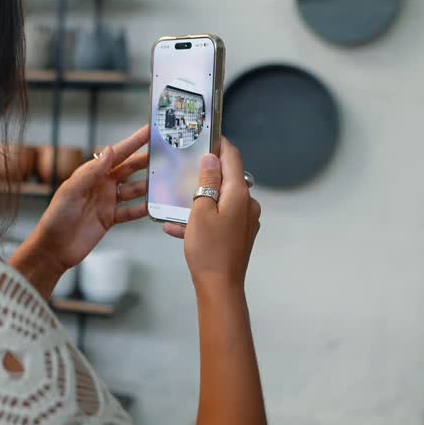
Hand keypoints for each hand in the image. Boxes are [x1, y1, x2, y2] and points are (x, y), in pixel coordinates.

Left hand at [11, 125, 150, 297]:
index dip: (134, 142)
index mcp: (91, 173)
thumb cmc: (56, 218)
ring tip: (167, 179)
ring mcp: (107, 201)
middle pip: (129, 169)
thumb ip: (92, 172)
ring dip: (149, 185)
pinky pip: (131, 211)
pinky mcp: (110, 218)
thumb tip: (110, 150)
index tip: (149, 131)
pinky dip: (144, 209)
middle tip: (167, 152)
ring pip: (134, 189)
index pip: (117, 154)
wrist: (54, 249)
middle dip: (147, 160)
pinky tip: (156, 206)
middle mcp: (101, 185)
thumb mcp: (71, 191)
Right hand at [163, 137, 260, 290]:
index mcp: (239, 194)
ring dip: (200, 200)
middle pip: (227, 179)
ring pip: (221, 200)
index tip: (207, 137)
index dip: (220, 145)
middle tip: (185, 171)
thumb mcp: (200, 211)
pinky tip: (178, 227)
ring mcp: (246, 220)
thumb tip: (211, 159)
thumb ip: (206, 182)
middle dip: (206, 175)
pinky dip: (203, 218)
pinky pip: (220, 218)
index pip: (233, 158)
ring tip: (175, 206)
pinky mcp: (240, 235)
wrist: (220, 287)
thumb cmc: (208, 250)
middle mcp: (248, 204)